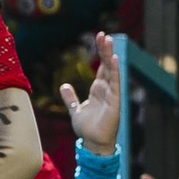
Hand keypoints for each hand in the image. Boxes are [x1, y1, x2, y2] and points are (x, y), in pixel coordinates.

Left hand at [59, 32, 119, 154]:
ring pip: (110, 71)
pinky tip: (113, 59)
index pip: (101, 67)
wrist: (93, 143)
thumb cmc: (87, 128)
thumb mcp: (75, 109)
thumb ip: (70, 98)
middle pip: (106, 65)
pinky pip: (115, 83)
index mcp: (98, 90)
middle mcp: (106, 90)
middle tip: (103, 34)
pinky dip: (114, 71)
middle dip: (105, 50)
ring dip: (109, 55)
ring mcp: (111, 94)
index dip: (100, 53)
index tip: (99, 39)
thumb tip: (64, 86)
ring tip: (108, 40)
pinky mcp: (114, 101)